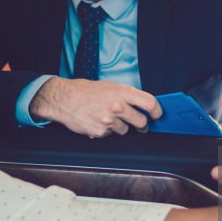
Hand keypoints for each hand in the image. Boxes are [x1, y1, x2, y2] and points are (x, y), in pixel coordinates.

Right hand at [30, 77, 161, 137]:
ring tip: (108, 117)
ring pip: (125, 130)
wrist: (65, 99)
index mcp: (122, 92)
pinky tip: (98, 121)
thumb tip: (142, 104)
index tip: (156, 115)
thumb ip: (127, 95)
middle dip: (141, 124)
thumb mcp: (110, 86)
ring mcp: (109, 121)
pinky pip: (110, 135)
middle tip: (137, 122)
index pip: (149, 103)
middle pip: (141, 122)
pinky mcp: (100, 132)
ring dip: (120, 126)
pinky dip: (106, 130)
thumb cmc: (86, 90)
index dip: (156, 111)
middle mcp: (117, 106)